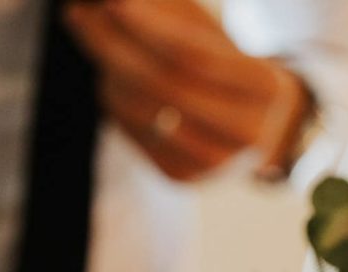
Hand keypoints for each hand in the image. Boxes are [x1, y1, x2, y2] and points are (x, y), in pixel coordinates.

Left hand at [65, 0, 310, 180]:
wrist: (247, 123)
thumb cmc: (223, 64)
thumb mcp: (206, 31)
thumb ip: (168, 11)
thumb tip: (112, 0)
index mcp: (267, 89)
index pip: (195, 57)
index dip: (150, 29)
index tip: (113, 4)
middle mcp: (250, 134)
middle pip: (167, 86)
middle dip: (116, 47)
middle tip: (79, 16)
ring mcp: (218, 164)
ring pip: (146, 111)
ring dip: (110, 73)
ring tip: (97, 42)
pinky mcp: (186, 178)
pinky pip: (136, 135)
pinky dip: (116, 103)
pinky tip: (113, 79)